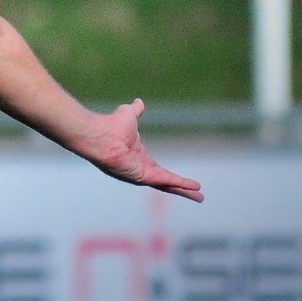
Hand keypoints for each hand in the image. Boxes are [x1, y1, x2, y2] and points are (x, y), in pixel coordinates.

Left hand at [85, 99, 203, 202]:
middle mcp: (140, 169)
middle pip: (166, 183)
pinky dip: (180, 184)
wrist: (100, 133)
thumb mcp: (129, 115)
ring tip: (200, 197)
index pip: (158, 170)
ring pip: (168, 185)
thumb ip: (136, 111)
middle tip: (197, 196)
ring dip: (184, 191)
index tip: (181, 181)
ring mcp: (141, 175)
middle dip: (181, 189)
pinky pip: (166, 181)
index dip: (171, 176)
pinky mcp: (142, 176)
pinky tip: (195, 188)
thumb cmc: (110, 125)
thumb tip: (139, 102)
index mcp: (138, 157)